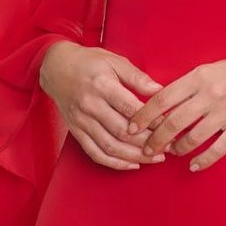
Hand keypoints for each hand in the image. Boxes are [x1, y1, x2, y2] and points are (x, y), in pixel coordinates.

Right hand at [39, 41, 166, 170]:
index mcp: (102, 86)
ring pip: (110, 147)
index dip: (152, 121)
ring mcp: (81, 121)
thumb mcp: (114, 61)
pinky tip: (132, 164)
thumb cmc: (89, 62)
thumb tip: (160, 91)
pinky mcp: (76, 131)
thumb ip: (137, 77)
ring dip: (135, 157)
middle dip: (148, 143)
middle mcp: (90, 105)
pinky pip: (95, 153)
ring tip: (155, 158)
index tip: (169, 126)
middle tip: (168, 146)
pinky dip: (114, 163)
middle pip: (122, 132)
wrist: (56, 67)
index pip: (131, 109)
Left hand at [125, 48, 225, 171]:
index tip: (132, 127)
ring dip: (178, 149)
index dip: (144, 116)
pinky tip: (194, 165)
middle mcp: (210, 95)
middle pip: (172, 123)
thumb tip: (164, 103)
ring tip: (172, 153)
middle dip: (155, 140)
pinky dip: (202, 161)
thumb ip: (190, 85)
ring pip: (192, 139)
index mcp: (199, 77)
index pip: (162, 98)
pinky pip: (217, 149)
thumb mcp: (212, 69)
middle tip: (147, 149)